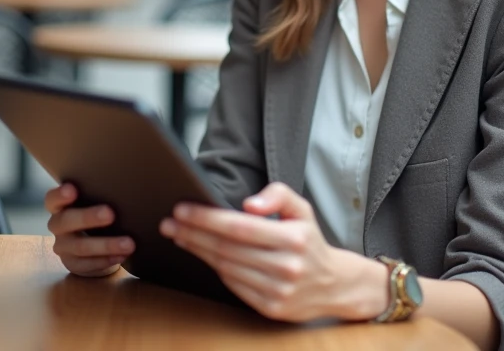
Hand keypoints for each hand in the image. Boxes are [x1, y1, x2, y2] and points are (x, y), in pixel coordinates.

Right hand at [45, 183, 133, 276]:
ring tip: (128, 243)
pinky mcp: (72, 264)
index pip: (53, 199)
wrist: (94, 248)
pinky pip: (87, 264)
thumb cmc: (96, 217)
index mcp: (59, 206)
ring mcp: (63, 247)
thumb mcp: (93, 204)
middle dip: (88, 217)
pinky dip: (107, 260)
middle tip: (110, 214)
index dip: (60, 195)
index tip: (72, 189)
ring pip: (80, 247)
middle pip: (66, 221)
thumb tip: (122, 189)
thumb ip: (98, 197)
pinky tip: (122, 255)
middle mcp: (57, 225)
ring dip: (106, 245)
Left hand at [160, 182, 380, 322]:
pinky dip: (216, 269)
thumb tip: (249, 204)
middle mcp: (287, 267)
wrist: (334, 284)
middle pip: (226, 248)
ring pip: (226, 268)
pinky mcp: (271, 309)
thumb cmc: (310, 241)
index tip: (182, 209)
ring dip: (198, 250)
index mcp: (294, 239)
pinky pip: (234, 285)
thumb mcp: (302, 209)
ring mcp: (278, 291)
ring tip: (180, 236)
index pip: (239, 227)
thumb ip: (278, 194)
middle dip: (193, 233)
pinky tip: (204, 255)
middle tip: (169, 223)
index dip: (206, 218)